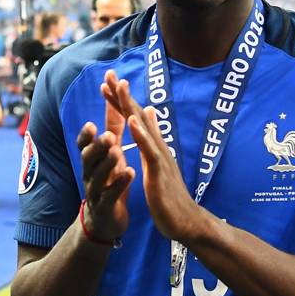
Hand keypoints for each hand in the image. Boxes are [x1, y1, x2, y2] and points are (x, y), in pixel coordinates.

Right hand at [74, 91, 134, 244]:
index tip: (93, 122)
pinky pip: (111, 194)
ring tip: (117, 151)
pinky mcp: (105, 206)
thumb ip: (112, 127)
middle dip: (96, 146)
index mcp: (92, 160)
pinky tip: (131, 173)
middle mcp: (90, 173)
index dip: (86, 134)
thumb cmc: (109, 181)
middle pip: (88, 158)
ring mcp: (96, 191)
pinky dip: (120, 184)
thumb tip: (113, 98)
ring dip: (108, 162)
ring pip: (98, 175)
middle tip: (105, 134)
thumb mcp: (109, 153)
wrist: (105, 221)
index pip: (84, 144)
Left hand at [101, 69, 207, 242]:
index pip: (136, 118)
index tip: (109, 81)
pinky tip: (132, 121)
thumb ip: (154, 138)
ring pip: (144, 128)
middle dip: (124, 95)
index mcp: (154, 146)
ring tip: (120, 88)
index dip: (122, 100)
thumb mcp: (158, 163)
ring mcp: (160, 158)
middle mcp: (158, 147)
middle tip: (110, 74)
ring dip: (131, 107)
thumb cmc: (170, 195)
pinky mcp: (159, 172)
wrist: (185, 221)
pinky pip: (149, 151)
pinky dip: (141, 134)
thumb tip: (152, 114)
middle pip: (139, 115)